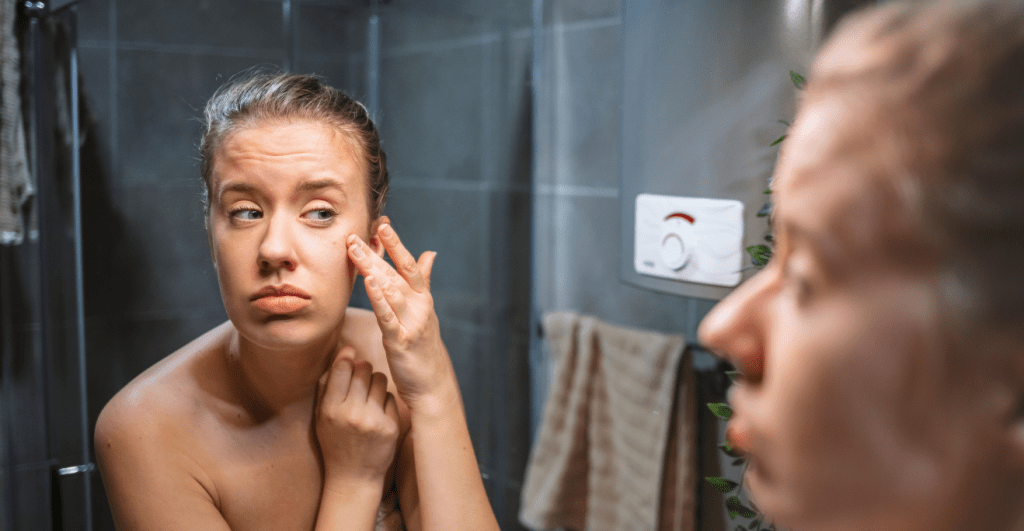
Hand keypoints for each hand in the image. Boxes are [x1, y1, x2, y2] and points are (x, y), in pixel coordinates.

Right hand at [315, 347, 399, 486]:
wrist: (353, 476)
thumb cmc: (335, 442)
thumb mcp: (321, 416)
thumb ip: (327, 385)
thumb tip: (345, 353)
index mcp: (330, 410)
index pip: (342, 368)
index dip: (347, 357)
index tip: (350, 355)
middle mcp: (351, 413)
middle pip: (364, 369)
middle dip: (362, 369)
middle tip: (360, 379)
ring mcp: (373, 420)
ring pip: (380, 379)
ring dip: (375, 382)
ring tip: (369, 395)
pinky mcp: (391, 426)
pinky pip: (390, 396)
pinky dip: (385, 400)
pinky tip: (377, 412)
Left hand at [347, 223, 456, 409]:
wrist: (432, 384)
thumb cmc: (424, 348)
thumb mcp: (424, 311)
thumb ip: (424, 281)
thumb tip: (430, 253)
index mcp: (423, 298)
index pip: (408, 264)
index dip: (395, 244)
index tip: (381, 224)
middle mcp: (420, 306)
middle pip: (394, 273)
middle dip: (373, 252)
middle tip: (354, 235)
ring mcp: (412, 323)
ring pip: (390, 289)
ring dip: (371, 268)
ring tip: (354, 250)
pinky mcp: (401, 341)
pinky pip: (387, 317)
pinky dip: (378, 298)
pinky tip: (368, 283)